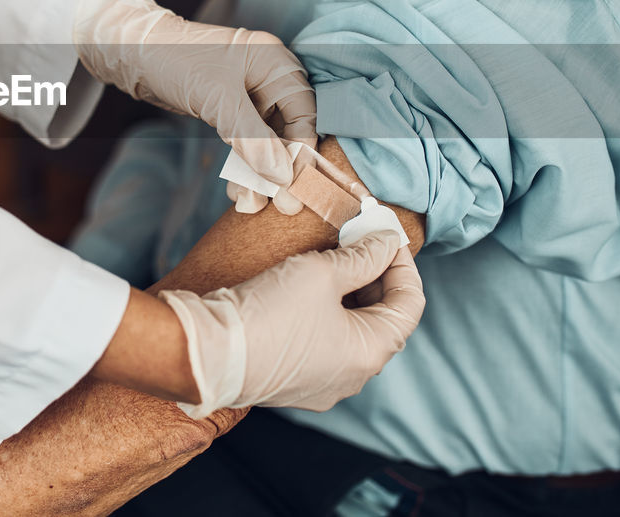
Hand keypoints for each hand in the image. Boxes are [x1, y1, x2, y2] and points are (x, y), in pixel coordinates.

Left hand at [74, 0, 315, 213]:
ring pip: (266, 140)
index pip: (305, 114)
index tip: (296, 187)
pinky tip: (236, 189)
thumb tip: (282, 177)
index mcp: (275, 64)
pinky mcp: (230, 107)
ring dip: (259, 172)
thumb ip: (252, 138)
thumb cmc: (176, 61)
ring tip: (249, 203)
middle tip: (279, 206)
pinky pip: (247, 140)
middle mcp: (268, 77)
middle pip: (289, 131)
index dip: (303, 152)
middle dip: (280, 169)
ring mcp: (249, 93)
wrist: (132, 52)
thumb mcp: (218, 100)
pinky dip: (243, 164)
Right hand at [159, 230, 423, 415]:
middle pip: (382, 319)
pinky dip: (328, 315)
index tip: (386, 235)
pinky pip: (326, 345)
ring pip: (353, 332)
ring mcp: (324, 384)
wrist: (209, 353)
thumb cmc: (269, 312)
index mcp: (370, 353)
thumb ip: (363, 256)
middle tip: (359, 240)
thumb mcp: (321, 272)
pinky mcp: (296, 384)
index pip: (410, 303)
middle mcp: (354, 377)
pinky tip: (309, 289)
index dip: (403, 263)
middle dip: (375, 276)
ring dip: (350, 295)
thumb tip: (387, 243)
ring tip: (333, 260)